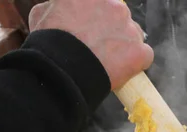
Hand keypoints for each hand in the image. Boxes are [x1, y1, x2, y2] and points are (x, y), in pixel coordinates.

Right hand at [29, 0, 153, 89]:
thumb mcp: (42, 13)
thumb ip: (57, 6)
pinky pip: (145, 56)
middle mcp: (116, 6)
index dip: (100, 15)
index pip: (104, 3)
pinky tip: (122, 70)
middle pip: (120, 17)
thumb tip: (59, 8)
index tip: (94, 26)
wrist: (62, 68)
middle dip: (112, 30)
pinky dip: (136, 63)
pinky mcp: (140, 51)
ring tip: (109, 61)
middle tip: (99, 47)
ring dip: (125, 46)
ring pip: (134, 35)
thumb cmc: (49, 41)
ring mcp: (130, 28)